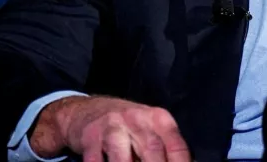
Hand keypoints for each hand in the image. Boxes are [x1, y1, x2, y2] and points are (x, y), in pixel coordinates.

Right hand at [30, 96, 190, 161]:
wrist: (90, 110)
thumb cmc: (129, 125)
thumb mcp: (151, 129)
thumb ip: (167, 148)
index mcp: (158, 119)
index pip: (176, 146)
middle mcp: (137, 119)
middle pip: (152, 150)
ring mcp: (112, 128)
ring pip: (122, 157)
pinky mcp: (90, 138)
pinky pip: (95, 160)